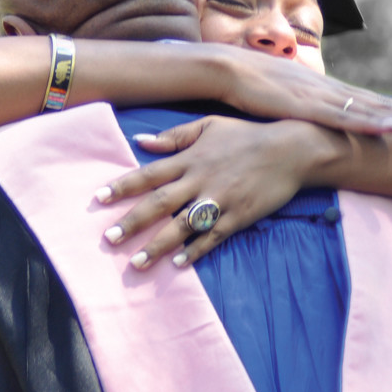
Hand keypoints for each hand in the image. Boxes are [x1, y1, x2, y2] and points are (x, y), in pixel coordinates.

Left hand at [97, 116, 342, 268]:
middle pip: (160, 203)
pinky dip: (195, 251)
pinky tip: (178, 264)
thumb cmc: (247, 136)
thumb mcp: (209, 126)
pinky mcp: (238, 217)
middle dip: (133, 222)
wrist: (291, 150)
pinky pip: (213, 238)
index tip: (100, 198)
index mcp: (190, 158)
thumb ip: (174, 137)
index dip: (123, 186)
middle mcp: (200, 180)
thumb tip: (140, 140)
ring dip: (158, 245)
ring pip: (183, 226)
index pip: (149, 173)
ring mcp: (220, 200)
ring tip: (136, 262)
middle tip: (109, 238)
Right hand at [221, 48, 391, 136]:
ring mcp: (319, 95)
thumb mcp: (279, 98)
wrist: (224, 67)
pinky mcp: (304, 105)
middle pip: (380, 104)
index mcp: (324, 89)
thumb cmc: (246, 84)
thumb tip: (305, 119)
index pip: (370, 101)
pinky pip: (342, 117)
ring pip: (370, 110)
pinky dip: (368, 122)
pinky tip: (390, 128)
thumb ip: (296, 106)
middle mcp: (329, 89)